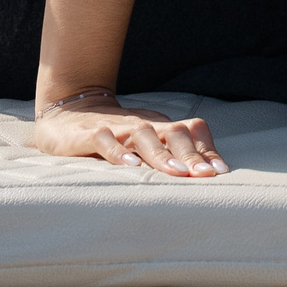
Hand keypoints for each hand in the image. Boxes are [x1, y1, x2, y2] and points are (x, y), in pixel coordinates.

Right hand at [29, 94, 228, 176]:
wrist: (66, 110)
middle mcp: (142, 125)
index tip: (220, 171)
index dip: (206, 148)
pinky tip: (131, 166)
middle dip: (192, 154)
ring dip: (162, 154)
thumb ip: (170, 156)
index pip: (191, 130)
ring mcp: (116, 128)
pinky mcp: (86, 135)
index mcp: (159, 127)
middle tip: (206, 175)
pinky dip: (118, 152)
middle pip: (173, 132)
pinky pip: (104, 140)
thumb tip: (205, 176)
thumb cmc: (114, 136)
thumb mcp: (145, 144)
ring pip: (143, 135)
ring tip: (177, 173)